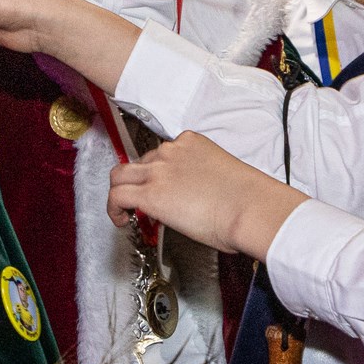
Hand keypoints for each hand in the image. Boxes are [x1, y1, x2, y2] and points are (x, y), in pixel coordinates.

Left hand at [108, 132, 308, 261]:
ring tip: (125, 211)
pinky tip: (121, 220)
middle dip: (137, 181)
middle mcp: (170, 152)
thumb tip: (194, 197)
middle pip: (138, 162)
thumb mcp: (222, 174)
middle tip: (140, 200)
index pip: (161, 154)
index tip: (162, 187)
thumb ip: (201, 178)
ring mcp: (158, 171)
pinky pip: (117, 196)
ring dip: (119, 192)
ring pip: (120, 176)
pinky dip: (113, 209)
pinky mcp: (150, 194)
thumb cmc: (247, 198)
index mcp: (190, 143)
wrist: (250, 207)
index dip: (157, 174)